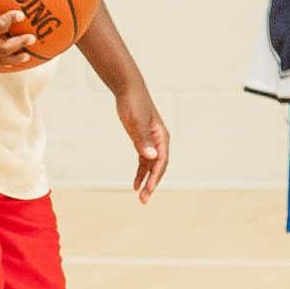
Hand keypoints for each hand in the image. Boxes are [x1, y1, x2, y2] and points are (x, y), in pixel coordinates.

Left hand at [116, 81, 169, 201]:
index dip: (155, 177)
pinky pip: (144, 161)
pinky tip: (135, 183)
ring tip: (140, 196)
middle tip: (144, 200)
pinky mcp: (142, 140)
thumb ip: (142, 139)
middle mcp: (159, 141)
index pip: (161, 161)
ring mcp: (151, 141)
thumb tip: (150, 156)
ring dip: (146, 180)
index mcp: (162, 136)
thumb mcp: (136, 121)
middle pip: (158, 167)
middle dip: (152, 183)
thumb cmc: (133, 103)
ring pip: (151, 166)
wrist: (127, 89)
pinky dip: (141, 172)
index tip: (148, 189)